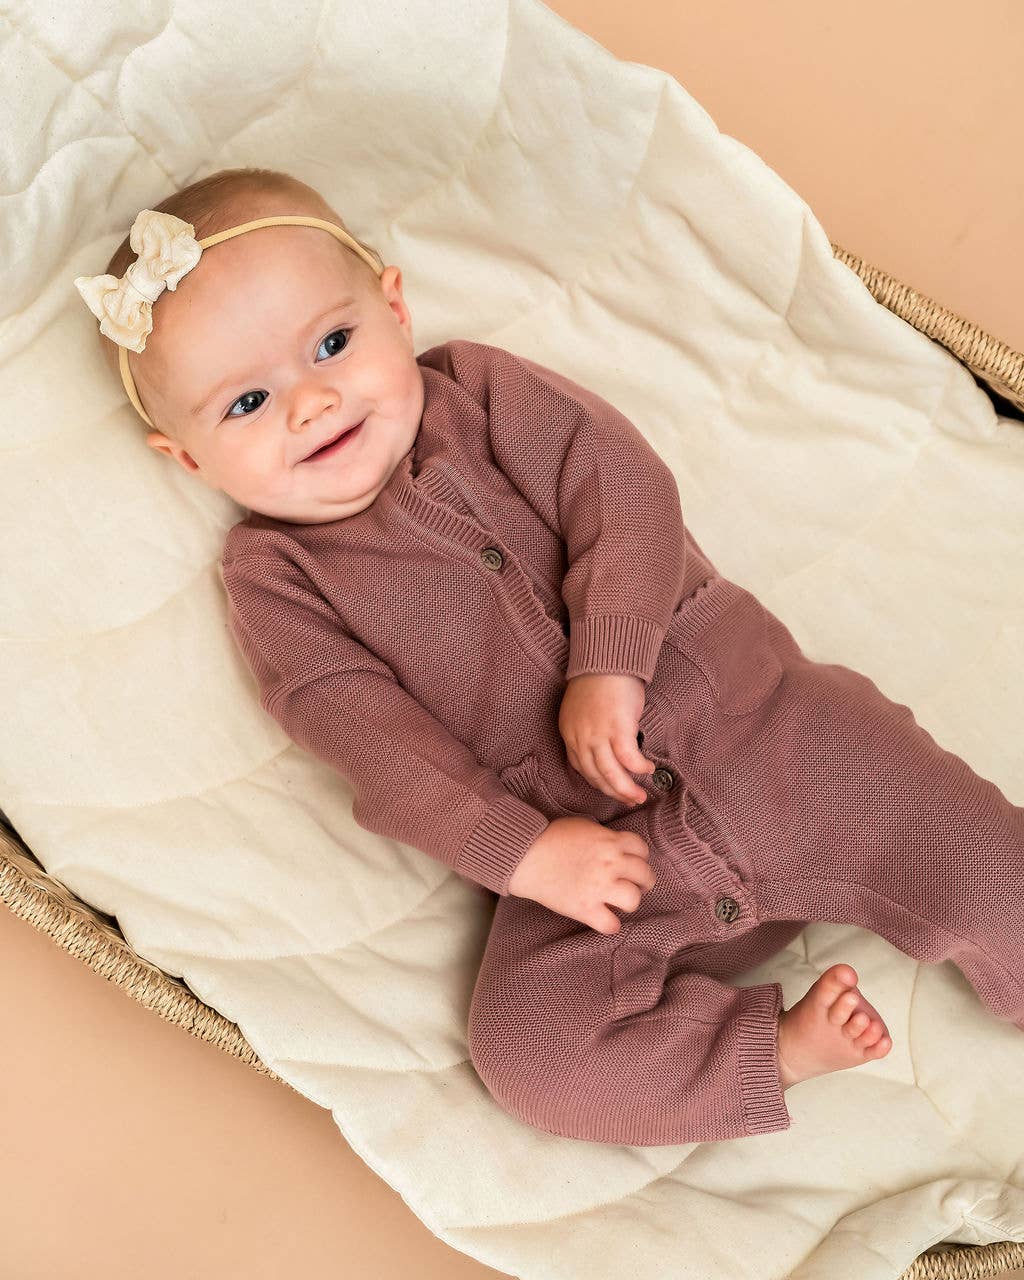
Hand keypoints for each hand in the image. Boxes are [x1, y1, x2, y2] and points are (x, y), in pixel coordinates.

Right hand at [507, 815, 654, 934]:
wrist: (525, 856)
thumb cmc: (551, 837)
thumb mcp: (584, 826)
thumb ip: (605, 836)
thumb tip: (616, 845)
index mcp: (610, 842)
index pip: (642, 850)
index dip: (639, 857)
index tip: (632, 863)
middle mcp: (610, 864)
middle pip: (644, 875)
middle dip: (642, 881)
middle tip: (633, 885)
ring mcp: (599, 887)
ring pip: (634, 900)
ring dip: (629, 902)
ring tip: (620, 902)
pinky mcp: (585, 908)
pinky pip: (611, 925)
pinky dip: (610, 925)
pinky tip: (603, 918)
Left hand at [558, 672, 656, 805]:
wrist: (606, 659)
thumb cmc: (599, 680)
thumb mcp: (583, 710)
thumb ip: (590, 730)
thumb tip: (608, 748)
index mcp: (570, 733)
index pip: (581, 769)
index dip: (598, 783)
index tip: (611, 790)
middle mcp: (580, 738)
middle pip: (595, 776)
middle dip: (614, 792)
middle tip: (630, 801)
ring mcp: (598, 735)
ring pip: (611, 774)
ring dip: (626, 789)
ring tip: (639, 796)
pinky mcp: (618, 729)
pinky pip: (629, 759)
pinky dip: (638, 768)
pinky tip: (647, 769)